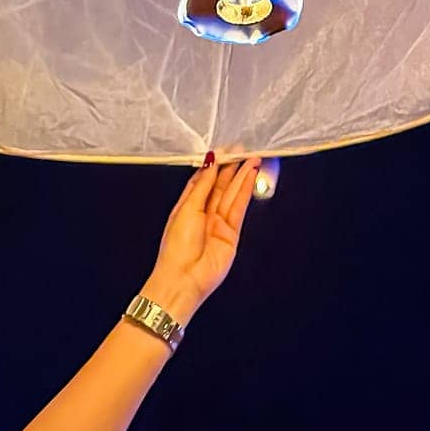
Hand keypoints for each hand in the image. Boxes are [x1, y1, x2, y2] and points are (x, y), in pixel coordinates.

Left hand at [140, 156, 261, 326]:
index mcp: (188, 206)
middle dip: (231, 167)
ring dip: (242, 176)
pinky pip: (239, 207)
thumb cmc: (176, 248)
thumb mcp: (187, 209)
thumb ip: (203, 185)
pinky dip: (246, 190)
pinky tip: (250, 176)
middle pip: (220, 185)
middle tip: (243, 151)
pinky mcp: (232, 233)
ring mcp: (218, 223)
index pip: (204, 179)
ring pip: (232, 194)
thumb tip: (211, 162)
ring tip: (252, 158)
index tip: (225, 150)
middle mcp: (204, 213)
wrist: (183, 280)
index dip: (215, 164)